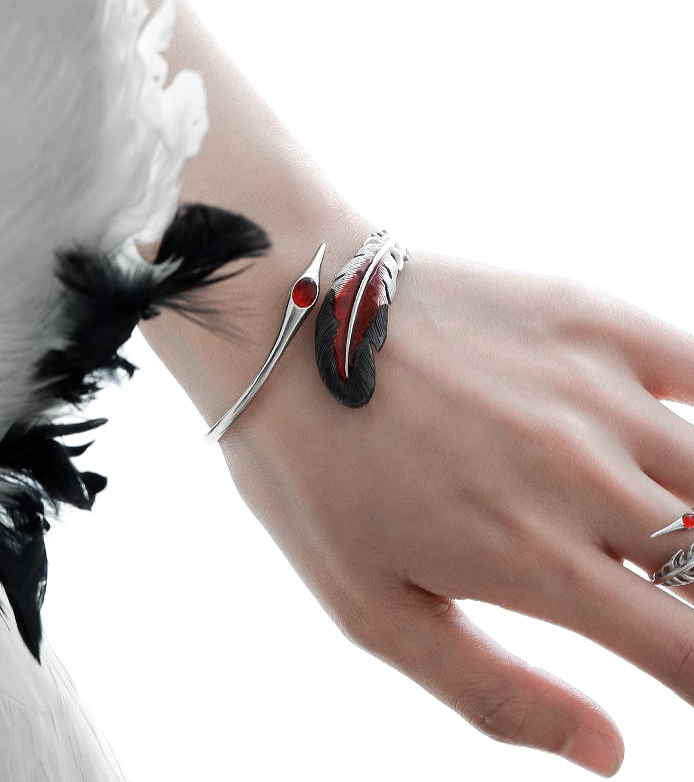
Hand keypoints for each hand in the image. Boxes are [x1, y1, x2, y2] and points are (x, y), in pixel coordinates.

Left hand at [219, 250, 693, 776]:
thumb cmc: (315, 473)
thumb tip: (609, 751)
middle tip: (669, 589)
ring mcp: (595, 390)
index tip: (690, 667)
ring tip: (665, 523)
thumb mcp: (373, 609)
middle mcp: (583, 477)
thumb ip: (495, 692)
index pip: (692, 652)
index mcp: (535, 561)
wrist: (290, 329)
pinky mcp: (590, 318)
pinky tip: (679, 442)